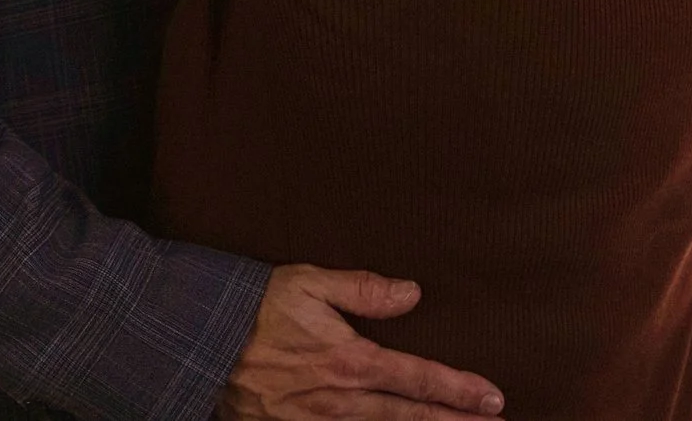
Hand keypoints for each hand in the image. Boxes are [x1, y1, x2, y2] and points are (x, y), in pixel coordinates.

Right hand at [218, 266, 503, 420]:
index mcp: (349, 360)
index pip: (417, 378)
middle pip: (409, 417)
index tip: (492, 399)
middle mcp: (339, 400)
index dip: (458, 390)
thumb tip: (412, 292)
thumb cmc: (254, 307)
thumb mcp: (308, 283)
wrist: (198, 344)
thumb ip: (362, 289)